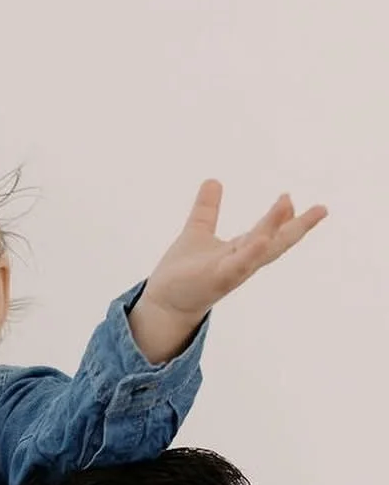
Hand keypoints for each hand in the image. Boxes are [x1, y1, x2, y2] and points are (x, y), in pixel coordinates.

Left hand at [134, 180, 326, 361]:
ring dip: (272, 229)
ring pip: (257, 251)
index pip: (273, 233)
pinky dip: (249, 254)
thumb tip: (213, 181)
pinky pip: (236, 267)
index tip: (320, 208)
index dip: (293, 220)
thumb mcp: (198, 232)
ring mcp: (230, 272)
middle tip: (322, 209)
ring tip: (288, 204)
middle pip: (275, 243)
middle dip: (297, 227)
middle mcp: (241, 262)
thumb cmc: (183, 273)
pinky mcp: (215, 281)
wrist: (164, 302)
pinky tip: (261, 240)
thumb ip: (207, 209)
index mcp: (241, 250)